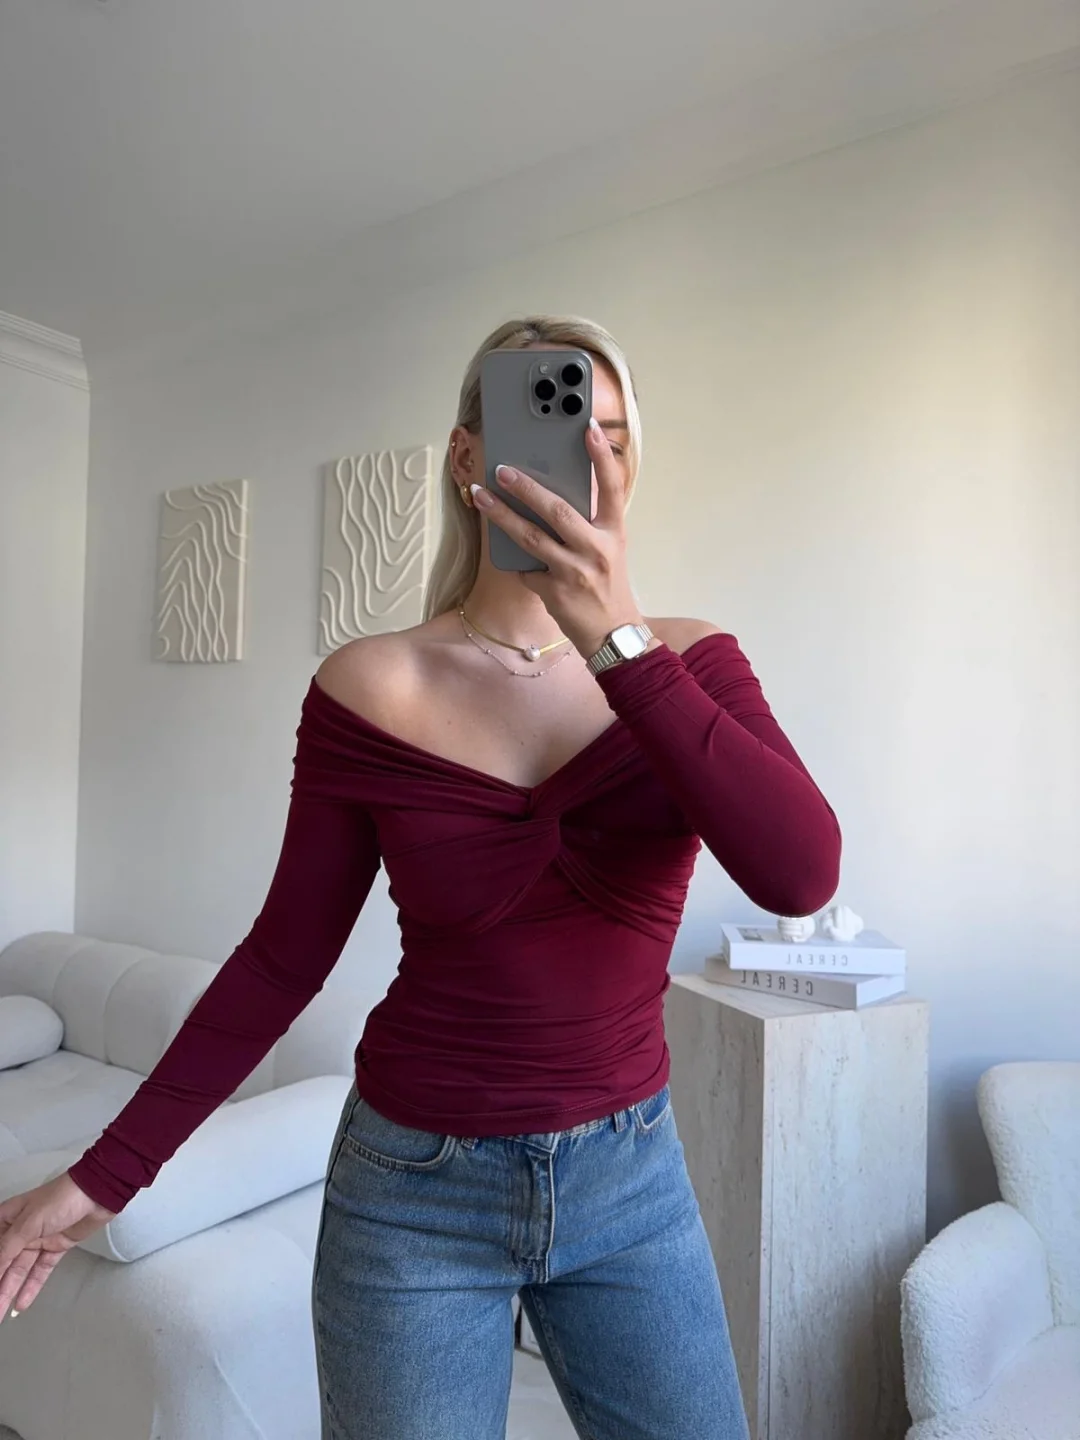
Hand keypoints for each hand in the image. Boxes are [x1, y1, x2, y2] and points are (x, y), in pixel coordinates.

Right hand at [0, 1172, 115, 1321]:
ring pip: (20, 1270)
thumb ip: (7, 1248)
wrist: (97, 1194)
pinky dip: (32, 1287)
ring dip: (9, 1291)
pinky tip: (22, 1304)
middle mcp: (20, 1231)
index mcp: (8, 1218)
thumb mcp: (28, 1223)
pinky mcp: (56, 1247)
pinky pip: (40, 1271)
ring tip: (0, 1314)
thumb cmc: (58, 1200)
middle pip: (4, 1263)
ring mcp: (39, 1240)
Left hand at [472, 419, 644, 659]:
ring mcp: (574, 571)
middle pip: (557, 510)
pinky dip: (515, 561)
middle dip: (526, 487)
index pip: (612, 487)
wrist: (613, 635)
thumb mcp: (608, 549)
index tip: (589, 427)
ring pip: (530, 537)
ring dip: (501, 515)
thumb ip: (587, 523)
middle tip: (501, 469)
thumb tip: (549, 494)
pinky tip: (503, 553)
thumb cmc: (607, 586)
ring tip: (479, 496)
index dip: (601, 456)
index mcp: (614, 532)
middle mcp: (597, 549)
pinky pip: (525, 569)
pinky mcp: (555, 592)